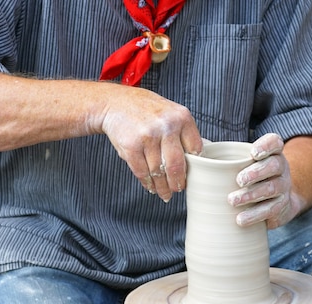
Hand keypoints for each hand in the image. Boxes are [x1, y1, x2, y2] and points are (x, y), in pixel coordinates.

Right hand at [100, 85, 201, 201]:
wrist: (115, 103)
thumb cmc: (145, 109)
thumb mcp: (170, 113)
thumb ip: (183, 133)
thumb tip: (196, 160)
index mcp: (182, 117)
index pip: (195, 150)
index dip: (194, 166)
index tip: (191, 175)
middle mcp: (166, 126)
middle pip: (177, 165)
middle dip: (178, 183)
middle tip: (178, 189)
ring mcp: (148, 136)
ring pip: (159, 172)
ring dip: (162, 187)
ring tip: (164, 192)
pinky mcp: (131, 146)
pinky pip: (142, 172)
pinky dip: (147, 183)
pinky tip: (151, 186)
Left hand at [227, 133, 304, 228]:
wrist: (275, 203)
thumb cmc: (249, 177)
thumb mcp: (238, 163)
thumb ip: (218, 155)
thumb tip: (191, 154)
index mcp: (271, 152)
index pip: (275, 142)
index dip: (266, 145)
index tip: (253, 153)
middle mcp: (281, 167)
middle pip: (274, 165)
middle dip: (256, 173)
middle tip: (238, 180)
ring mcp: (283, 187)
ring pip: (272, 188)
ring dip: (251, 194)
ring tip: (232, 201)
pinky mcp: (281, 207)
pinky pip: (270, 210)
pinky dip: (254, 215)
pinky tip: (240, 219)